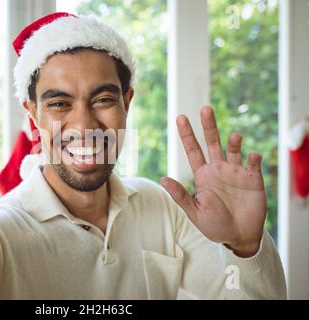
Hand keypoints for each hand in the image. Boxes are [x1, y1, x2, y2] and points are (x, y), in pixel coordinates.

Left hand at [160, 106, 265, 256]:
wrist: (239, 237)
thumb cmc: (214, 225)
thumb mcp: (194, 211)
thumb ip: (180, 195)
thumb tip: (162, 178)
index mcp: (203, 175)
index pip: (193, 150)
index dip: (187, 134)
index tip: (180, 117)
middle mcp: (218, 169)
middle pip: (212, 142)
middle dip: (208, 126)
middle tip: (205, 108)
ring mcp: (236, 173)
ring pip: (234, 150)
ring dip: (234, 142)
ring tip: (235, 137)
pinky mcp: (253, 179)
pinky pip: (253, 164)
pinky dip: (253, 158)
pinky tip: (252, 156)